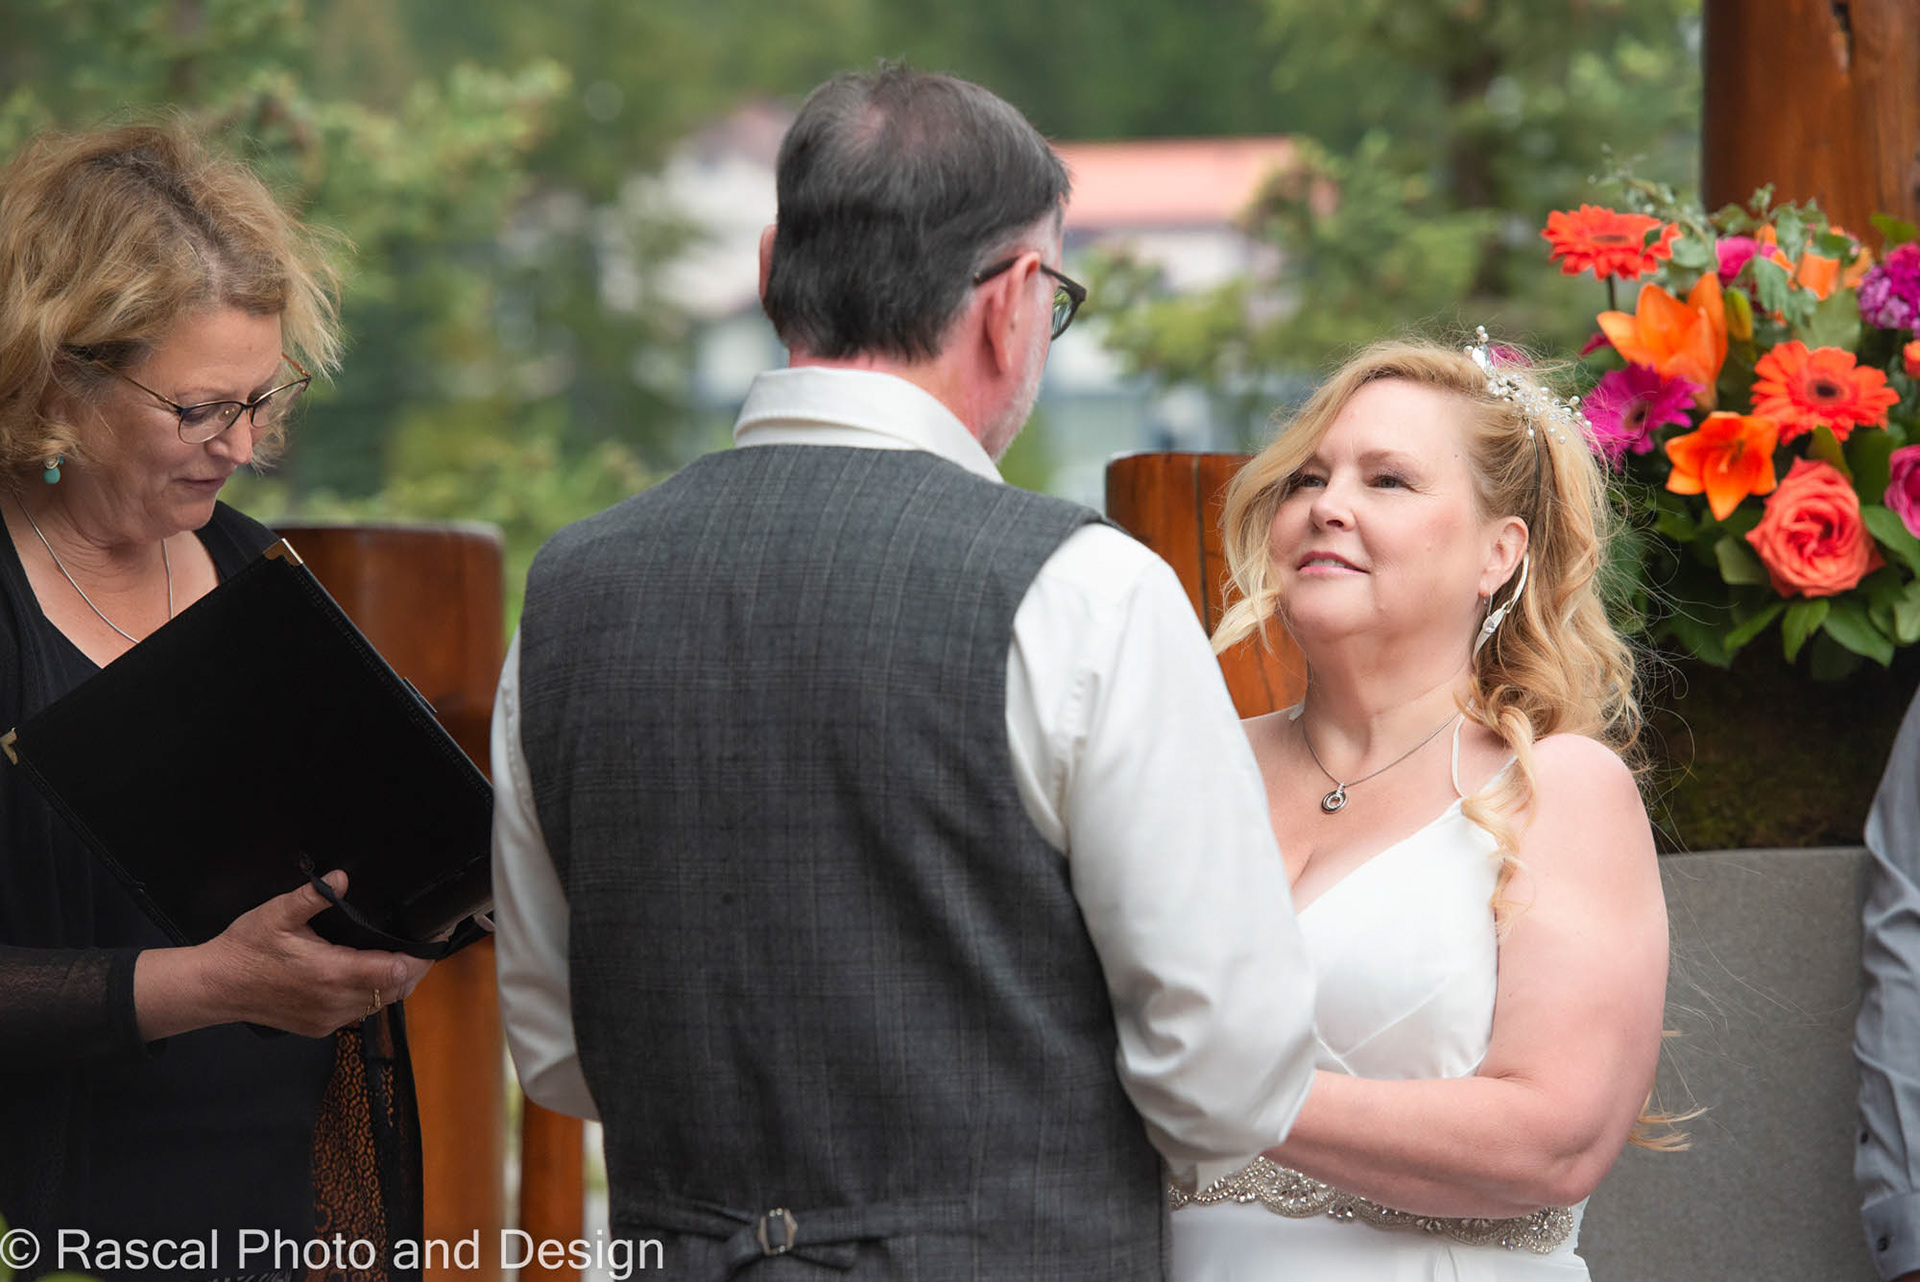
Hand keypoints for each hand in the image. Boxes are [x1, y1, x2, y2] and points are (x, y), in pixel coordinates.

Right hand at [135, 870, 433, 1040]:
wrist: (215, 987)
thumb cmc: (245, 948)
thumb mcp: (277, 914)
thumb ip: (313, 896)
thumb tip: (342, 878)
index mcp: (331, 973)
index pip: (395, 972)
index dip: (420, 957)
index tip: (435, 937)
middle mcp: (335, 1002)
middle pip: (395, 991)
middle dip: (415, 969)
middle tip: (425, 944)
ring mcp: (327, 1019)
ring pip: (379, 1005)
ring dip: (395, 984)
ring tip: (405, 956)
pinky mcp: (318, 1028)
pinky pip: (358, 1014)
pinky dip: (372, 996)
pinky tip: (370, 975)